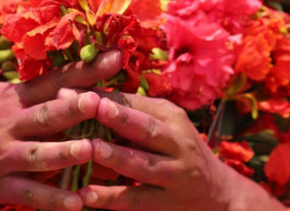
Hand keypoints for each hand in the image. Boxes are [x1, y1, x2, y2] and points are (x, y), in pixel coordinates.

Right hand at [0, 50, 122, 210]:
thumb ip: (31, 89)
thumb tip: (72, 74)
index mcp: (13, 98)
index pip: (55, 80)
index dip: (86, 69)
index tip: (116, 57)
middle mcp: (9, 124)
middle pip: (48, 114)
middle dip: (76, 107)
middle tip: (103, 100)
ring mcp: (2, 157)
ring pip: (41, 155)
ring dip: (68, 152)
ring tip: (93, 149)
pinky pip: (30, 194)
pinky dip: (54, 200)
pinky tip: (79, 202)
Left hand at [79, 93, 284, 210]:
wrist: (216, 191)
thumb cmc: (178, 150)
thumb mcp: (164, 126)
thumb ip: (131, 112)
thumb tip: (82, 93)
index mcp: (172, 117)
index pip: (137, 103)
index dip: (107, 97)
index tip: (73, 90)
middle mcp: (177, 142)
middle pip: (146, 128)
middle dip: (120, 117)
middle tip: (92, 107)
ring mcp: (175, 174)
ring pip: (143, 165)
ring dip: (116, 157)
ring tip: (91, 149)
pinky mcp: (167, 203)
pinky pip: (137, 199)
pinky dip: (111, 197)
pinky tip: (87, 195)